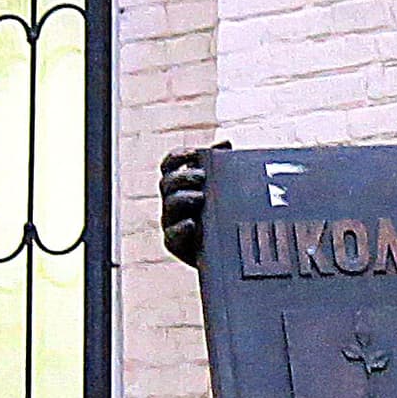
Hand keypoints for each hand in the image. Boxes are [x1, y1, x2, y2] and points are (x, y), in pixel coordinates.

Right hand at [160, 144, 220, 267]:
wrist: (228, 254)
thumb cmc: (222, 217)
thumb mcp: (223, 189)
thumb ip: (222, 166)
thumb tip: (224, 143)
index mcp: (180, 185)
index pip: (170, 165)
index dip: (178, 157)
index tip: (193, 153)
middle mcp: (172, 201)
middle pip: (168, 182)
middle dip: (183, 177)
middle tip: (202, 176)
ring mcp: (172, 222)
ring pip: (170, 205)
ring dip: (184, 198)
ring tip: (201, 197)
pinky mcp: (175, 243)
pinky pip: (172, 234)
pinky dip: (182, 227)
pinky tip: (192, 223)